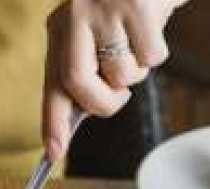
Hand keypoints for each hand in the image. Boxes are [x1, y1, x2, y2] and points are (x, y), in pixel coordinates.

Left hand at [42, 0, 185, 159]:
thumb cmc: (126, 15)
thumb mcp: (96, 40)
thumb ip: (84, 76)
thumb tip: (75, 122)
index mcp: (59, 29)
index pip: (52, 84)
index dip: (52, 121)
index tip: (53, 152)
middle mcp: (73, 16)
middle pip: (77, 84)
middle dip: (103, 103)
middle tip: (119, 96)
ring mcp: (104, 8)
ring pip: (120, 74)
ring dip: (136, 74)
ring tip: (137, 46)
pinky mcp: (137, 3)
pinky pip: (151, 57)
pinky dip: (157, 54)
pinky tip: (153, 30)